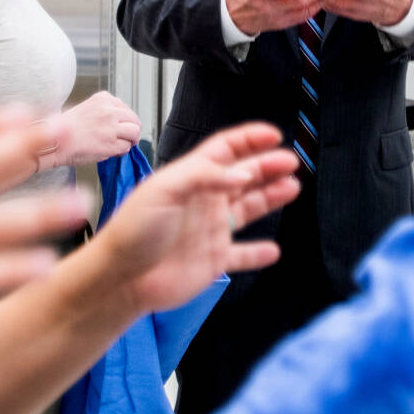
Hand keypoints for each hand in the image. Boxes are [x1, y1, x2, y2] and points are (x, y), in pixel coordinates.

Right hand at [59, 91, 141, 164]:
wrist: (55, 142)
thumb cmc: (65, 129)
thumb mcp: (86, 109)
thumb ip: (103, 111)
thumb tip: (119, 121)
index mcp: (102, 99)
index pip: (124, 107)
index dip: (125, 119)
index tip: (122, 124)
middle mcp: (109, 111)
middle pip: (134, 119)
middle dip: (132, 129)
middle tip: (129, 137)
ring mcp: (111, 127)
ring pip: (134, 132)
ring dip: (131, 140)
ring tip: (126, 144)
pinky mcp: (111, 144)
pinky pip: (126, 147)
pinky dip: (122, 150)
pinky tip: (113, 151)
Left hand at [95, 123, 300, 314]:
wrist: (121, 278)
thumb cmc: (132, 231)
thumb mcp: (165, 189)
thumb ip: (204, 176)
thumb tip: (241, 173)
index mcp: (190, 178)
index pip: (225, 150)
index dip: (249, 139)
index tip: (272, 135)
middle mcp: (203, 201)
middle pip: (243, 176)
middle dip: (268, 166)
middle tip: (291, 161)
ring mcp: (209, 230)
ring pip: (248, 209)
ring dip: (271, 198)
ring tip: (292, 187)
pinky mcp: (212, 260)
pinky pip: (241, 255)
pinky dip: (258, 253)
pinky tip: (272, 250)